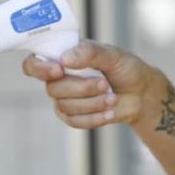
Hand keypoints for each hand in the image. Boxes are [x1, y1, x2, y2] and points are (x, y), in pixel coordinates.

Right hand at [21, 40, 158, 128]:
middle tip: (105, 84)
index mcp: (63, 56)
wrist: (141, 93)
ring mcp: (64, 99)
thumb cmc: (125, 68)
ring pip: (64, 107)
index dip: (39, 68)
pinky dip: (94, 117)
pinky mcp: (73, 116)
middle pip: (52, 89)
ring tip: (112, 97)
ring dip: (92, 103)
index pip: (33, 63)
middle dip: (82, 88)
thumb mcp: (112, 55)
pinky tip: (109, 111)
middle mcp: (59, 78)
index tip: (59, 69)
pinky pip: (74, 121)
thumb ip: (89, 53)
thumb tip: (64, 58)